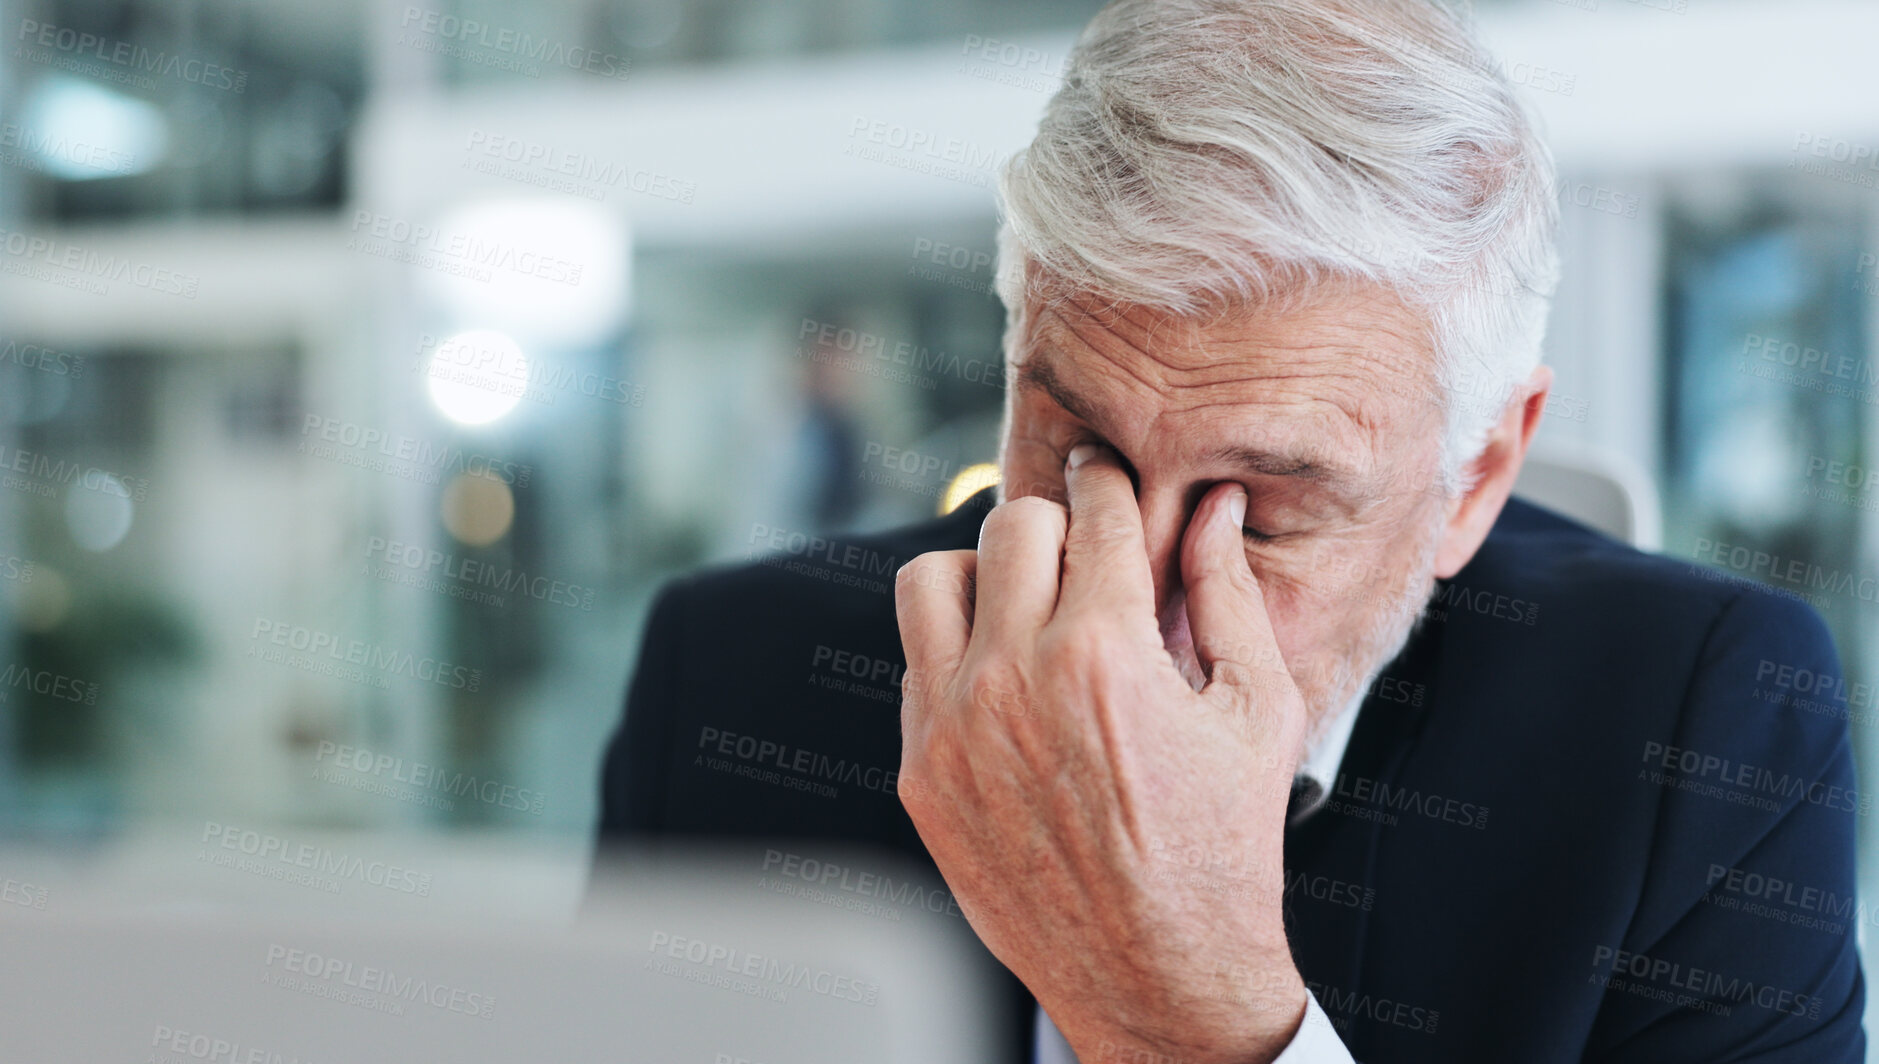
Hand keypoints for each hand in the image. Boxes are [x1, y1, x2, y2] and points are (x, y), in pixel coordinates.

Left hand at [895, 443, 1311, 1063]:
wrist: (1159, 976)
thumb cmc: (1222, 848)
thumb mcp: (1259, 712)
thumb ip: (1228, 593)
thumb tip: (1216, 508)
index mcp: (1105, 649)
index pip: (1092, 510)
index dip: (1109, 482)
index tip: (1107, 479)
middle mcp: (1015, 677)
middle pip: (1009, 525)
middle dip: (1055, 524)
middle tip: (1080, 554)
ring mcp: (955, 727)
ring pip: (931, 580)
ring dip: (981, 577)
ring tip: (1024, 607)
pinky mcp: (921, 775)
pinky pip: (913, 667)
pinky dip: (956, 657)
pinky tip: (1006, 685)